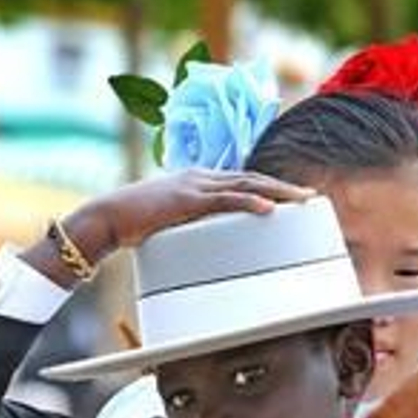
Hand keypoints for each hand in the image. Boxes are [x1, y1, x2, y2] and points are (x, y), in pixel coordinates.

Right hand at [89, 169, 313, 253]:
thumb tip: (206, 241)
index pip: (242, 181)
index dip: (269, 187)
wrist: (108, 217)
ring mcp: (195, 185)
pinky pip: (226, 200)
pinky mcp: (188, 199)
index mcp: (199, 181)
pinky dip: (250, 202)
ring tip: (300, 201)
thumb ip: (191, 224)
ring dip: (276, 192)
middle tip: (310, 197)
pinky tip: (269, 209)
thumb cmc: (135, 223)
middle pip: (252, 179)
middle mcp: (201, 177)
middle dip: (283, 188)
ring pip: (246, 185)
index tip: (292, 197)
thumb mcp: (171, 221)